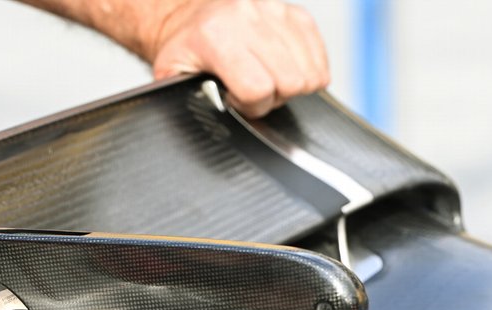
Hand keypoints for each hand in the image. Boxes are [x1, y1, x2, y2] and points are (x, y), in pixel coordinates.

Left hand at [150, 0, 329, 117]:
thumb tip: (213, 118)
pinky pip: (320, 55)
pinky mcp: (294, 12)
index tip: (237, 100)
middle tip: (254, 92)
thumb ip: (190, 98)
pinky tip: (284, 70)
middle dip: (275, 98)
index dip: (252, 106)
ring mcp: (274, 10)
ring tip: (267, 80)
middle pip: (291, 82)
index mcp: (215, 35)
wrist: (193, 15)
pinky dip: (308, 71)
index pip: (257, 88)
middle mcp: (247, 17)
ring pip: (310, 72)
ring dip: (292, 86)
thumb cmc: (186, 48)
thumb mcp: (172, 75)